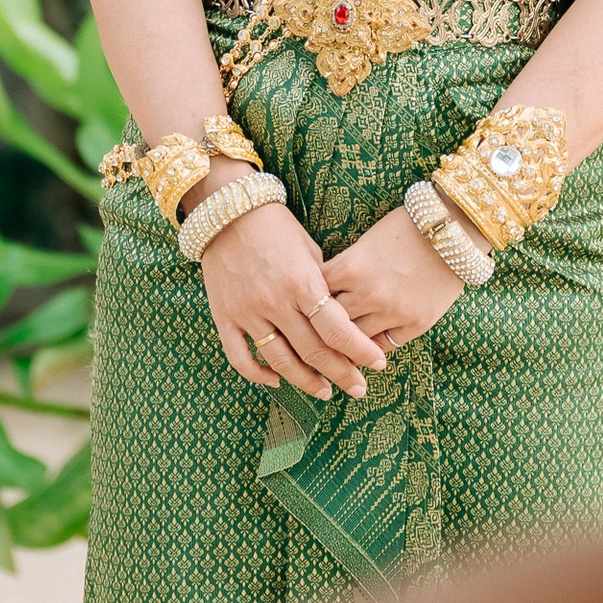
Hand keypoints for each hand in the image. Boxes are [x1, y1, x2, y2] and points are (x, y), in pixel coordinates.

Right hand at [194, 185, 385, 397]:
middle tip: (359, 388)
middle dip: (341, 373)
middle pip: (313, 351)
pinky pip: (240, 357)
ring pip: (280, 361)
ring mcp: (247, 312)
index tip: (378, 364)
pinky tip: (276, 381)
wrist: (227, 211)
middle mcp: (275, 301)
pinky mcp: (224, 317)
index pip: (337, 329)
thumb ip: (324, 286)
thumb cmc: (277, 227)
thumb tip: (343, 319)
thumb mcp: (310, 250)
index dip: (360, 351)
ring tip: (324, 392)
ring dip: (305, 382)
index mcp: (302, 282)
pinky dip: (258, 375)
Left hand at [322, 203, 468, 355]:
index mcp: (350, 268)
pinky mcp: (416, 323)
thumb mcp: (365, 243)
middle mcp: (368, 293)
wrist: (454, 230)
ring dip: (346, 343)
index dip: (307, 303)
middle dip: (321, 328)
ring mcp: (393, 311)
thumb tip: (322, 295)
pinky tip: (365, 346)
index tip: (304, 310)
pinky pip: (384, 345)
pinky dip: (372, 346)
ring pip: (355, 341)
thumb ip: (343, 270)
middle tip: (314, 335)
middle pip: (330, 323)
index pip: (313, 296)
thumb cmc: (405, 228)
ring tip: (337, 346)